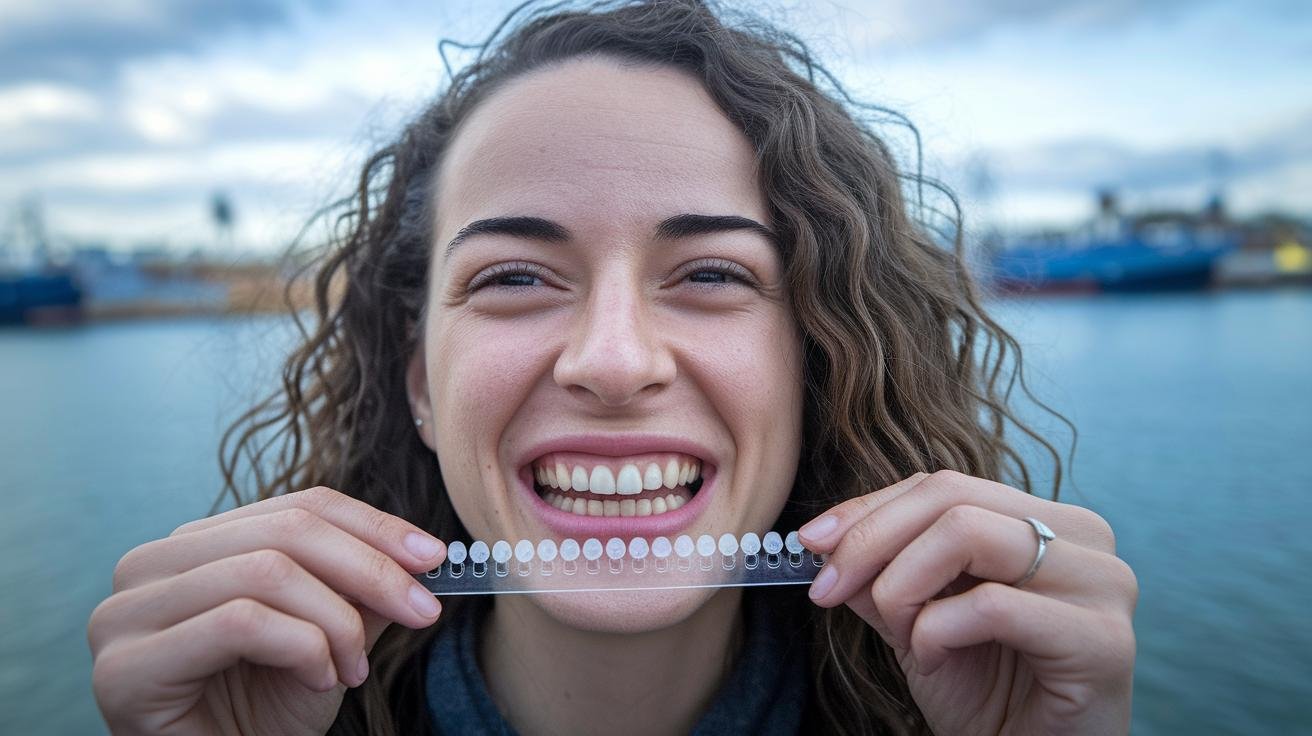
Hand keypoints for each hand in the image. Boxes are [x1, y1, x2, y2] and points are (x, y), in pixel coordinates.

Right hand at [88, 486, 445, 734]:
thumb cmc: (263, 714)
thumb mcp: (328, 638)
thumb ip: (360, 590)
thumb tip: (420, 551)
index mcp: (196, 546)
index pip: (298, 506)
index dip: (373, 525)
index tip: (433, 556)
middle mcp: (149, 566)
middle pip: (285, 530)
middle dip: (371, 569)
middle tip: (424, 610)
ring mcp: (126, 614)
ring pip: (265, 573)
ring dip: (336, 622)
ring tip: (354, 669)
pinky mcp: (127, 666)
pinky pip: (239, 622)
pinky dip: (301, 647)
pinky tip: (320, 678)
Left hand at [800, 471, 1136, 735]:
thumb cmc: (989, 697)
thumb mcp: (918, 623)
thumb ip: (882, 574)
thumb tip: (823, 537)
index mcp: (1045, 520)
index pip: (943, 485)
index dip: (868, 508)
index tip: (810, 542)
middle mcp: (1083, 536)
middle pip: (951, 497)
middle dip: (870, 541)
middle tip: (828, 589)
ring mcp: (1102, 583)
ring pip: (967, 535)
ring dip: (903, 585)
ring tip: (900, 632)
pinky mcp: (1104, 639)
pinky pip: (992, 605)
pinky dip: (939, 630)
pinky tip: (935, 659)